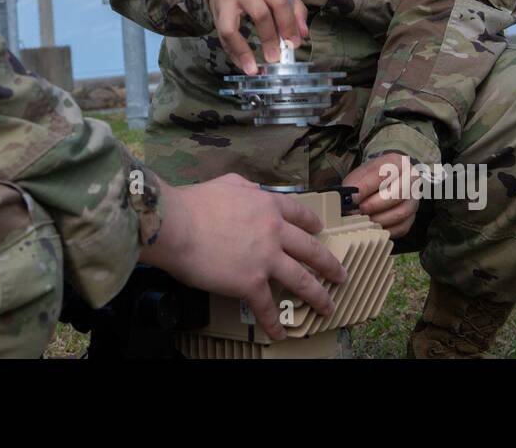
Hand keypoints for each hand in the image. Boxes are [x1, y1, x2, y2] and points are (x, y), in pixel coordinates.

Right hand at [140, 173, 346, 340]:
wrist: (176, 225)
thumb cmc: (193, 204)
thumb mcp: (226, 183)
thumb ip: (245, 187)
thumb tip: (252, 191)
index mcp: (267, 206)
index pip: (300, 215)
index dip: (313, 224)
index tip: (320, 231)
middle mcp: (273, 232)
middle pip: (311, 251)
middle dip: (329, 265)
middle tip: (340, 275)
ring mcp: (265, 259)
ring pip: (302, 281)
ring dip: (318, 296)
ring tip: (327, 307)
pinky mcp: (251, 283)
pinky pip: (268, 307)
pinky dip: (275, 323)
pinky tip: (280, 333)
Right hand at [207, 0, 308, 74]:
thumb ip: (294, 7)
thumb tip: (301, 34)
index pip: (278, 0)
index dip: (288, 24)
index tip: (294, 43)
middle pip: (259, 13)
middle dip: (270, 38)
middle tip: (277, 57)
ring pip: (232, 28)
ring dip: (244, 51)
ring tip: (254, 68)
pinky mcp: (215, 14)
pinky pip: (222, 37)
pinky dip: (234, 53)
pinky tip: (244, 64)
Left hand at [343, 153, 420, 237]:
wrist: (385, 181)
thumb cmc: (371, 178)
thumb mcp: (360, 174)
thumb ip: (354, 185)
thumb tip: (349, 201)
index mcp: (397, 163)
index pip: (383, 173)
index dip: (366, 188)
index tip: (352, 199)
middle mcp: (411, 179)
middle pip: (397, 194)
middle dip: (373, 205)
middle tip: (357, 211)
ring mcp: (414, 199)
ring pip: (401, 212)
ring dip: (379, 219)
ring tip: (363, 220)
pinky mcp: (412, 217)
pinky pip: (401, 227)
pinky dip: (385, 229)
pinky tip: (373, 227)